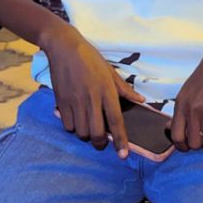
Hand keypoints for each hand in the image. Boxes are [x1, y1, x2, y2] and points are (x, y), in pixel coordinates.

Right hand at [41, 22, 144, 157]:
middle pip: (96, 133)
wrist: (64, 47)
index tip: (123, 155)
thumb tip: (140, 100)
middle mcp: (91, 99)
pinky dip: (73, 127)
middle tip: (101, 141)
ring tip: (88, 127)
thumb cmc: (91, 58)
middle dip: (100, 143)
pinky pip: (67, 125)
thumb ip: (125, 89)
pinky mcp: (61, 101)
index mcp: (106, 91)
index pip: (116, 121)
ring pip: (81, 132)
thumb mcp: (111, 71)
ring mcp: (74, 101)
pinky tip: (76, 119)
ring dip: (86, 135)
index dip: (120, 140)